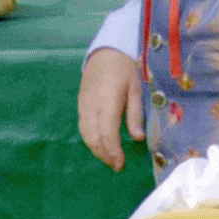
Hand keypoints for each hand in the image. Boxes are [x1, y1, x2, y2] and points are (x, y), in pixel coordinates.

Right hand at [78, 47, 145, 170]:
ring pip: (85, 134)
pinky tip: (100, 145)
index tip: (121, 164)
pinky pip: (82, 127)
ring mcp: (83, 106)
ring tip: (109, 159)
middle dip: (104, 155)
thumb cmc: (124, 69)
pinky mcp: (80, 105)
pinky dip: (90, 140)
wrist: (104, 52)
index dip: (113, 151)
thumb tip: (138, 138)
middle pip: (93, 138)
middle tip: (117, 166)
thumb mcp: (135, 89)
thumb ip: (135, 114)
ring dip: (96, 150)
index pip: (107, 133)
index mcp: (108, 101)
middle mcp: (92, 106)